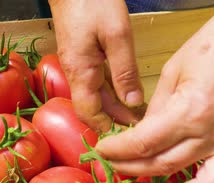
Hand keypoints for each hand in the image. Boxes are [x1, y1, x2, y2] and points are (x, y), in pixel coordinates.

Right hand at [48, 0, 144, 132]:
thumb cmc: (92, 1)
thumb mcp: (117, 35)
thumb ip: (125, 71)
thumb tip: (133, 103)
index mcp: (81, 72)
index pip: (89, 114)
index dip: (106, 129)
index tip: (127, 138)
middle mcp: (75, 72)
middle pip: (92, 108)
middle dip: (113, 122)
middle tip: (138, 130)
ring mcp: (77, 64)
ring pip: (94, 96)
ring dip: (112, 109)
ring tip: (135, 117)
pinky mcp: (81, 56)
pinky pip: (94, 83)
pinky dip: (110, 93)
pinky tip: (124, 96)